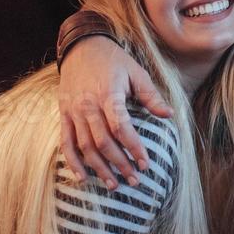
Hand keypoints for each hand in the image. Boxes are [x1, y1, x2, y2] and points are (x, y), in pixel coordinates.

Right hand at [58, 35, 172, 188]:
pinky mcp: (64, 116)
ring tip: (114, 185)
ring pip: (85, 146)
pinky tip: (83, 178)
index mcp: (108, 95)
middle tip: (134, 180)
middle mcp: (88, 106)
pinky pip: (66, 143)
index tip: (146, 163)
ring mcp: (73, 112)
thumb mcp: (136, 72)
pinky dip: (72, 162)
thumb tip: (169, 115)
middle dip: (119, 164)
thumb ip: (151, 95)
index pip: (121, 127)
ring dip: (99, 168)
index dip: (133, 147)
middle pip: (103, 142)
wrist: (81, 48)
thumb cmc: (113, 60)